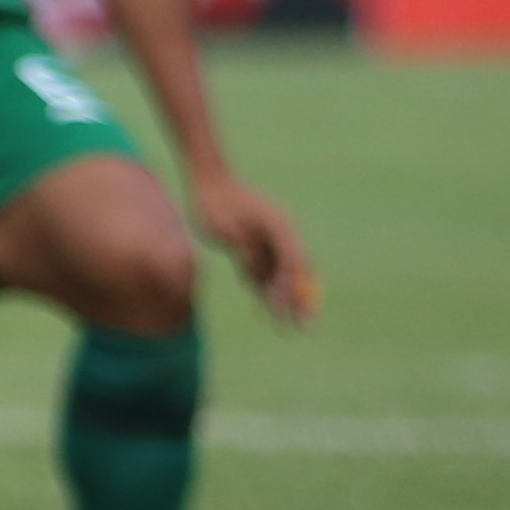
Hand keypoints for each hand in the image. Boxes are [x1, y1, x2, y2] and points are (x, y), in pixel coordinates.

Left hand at [190, 170, 321, 329]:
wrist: (208, 180)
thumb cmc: (214, 202)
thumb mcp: (224, 227)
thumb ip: (242, 249)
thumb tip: (255, 272)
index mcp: (279, 227)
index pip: (292, 267)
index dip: (291, 293)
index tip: (286, 315)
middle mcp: (280, 233)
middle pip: (295, 273)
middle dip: (298, 301)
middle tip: (301, 328)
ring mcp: (269, 236)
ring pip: (279, 273)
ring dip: (279, 296)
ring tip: (279, 320)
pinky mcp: (256, 240)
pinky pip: (264, 268)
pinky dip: (264, 285)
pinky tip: (263, 303)